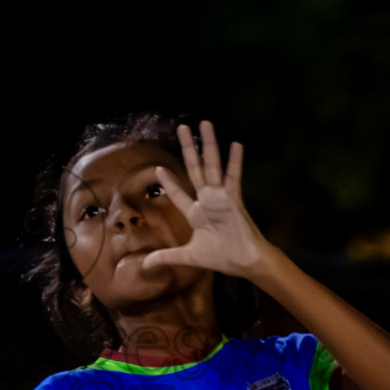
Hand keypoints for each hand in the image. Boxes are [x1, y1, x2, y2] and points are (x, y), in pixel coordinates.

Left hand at [141, 121, 274, 278]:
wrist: (245, 263)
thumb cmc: (222, 258)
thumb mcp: (188, 257)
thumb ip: (166, 257)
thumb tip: (144, 265)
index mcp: (196, 213)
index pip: (178, 193)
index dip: (169, 182)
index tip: (158, 169)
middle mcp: (207, 200)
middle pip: (195, 169)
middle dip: (188, 148)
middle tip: (181, 127)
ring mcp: (221, 197)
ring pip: (212, 166)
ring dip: (209, 145)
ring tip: (205, 123)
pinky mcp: (235, 199)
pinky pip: (234, 177)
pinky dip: (235, 162)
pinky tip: (235, 144)